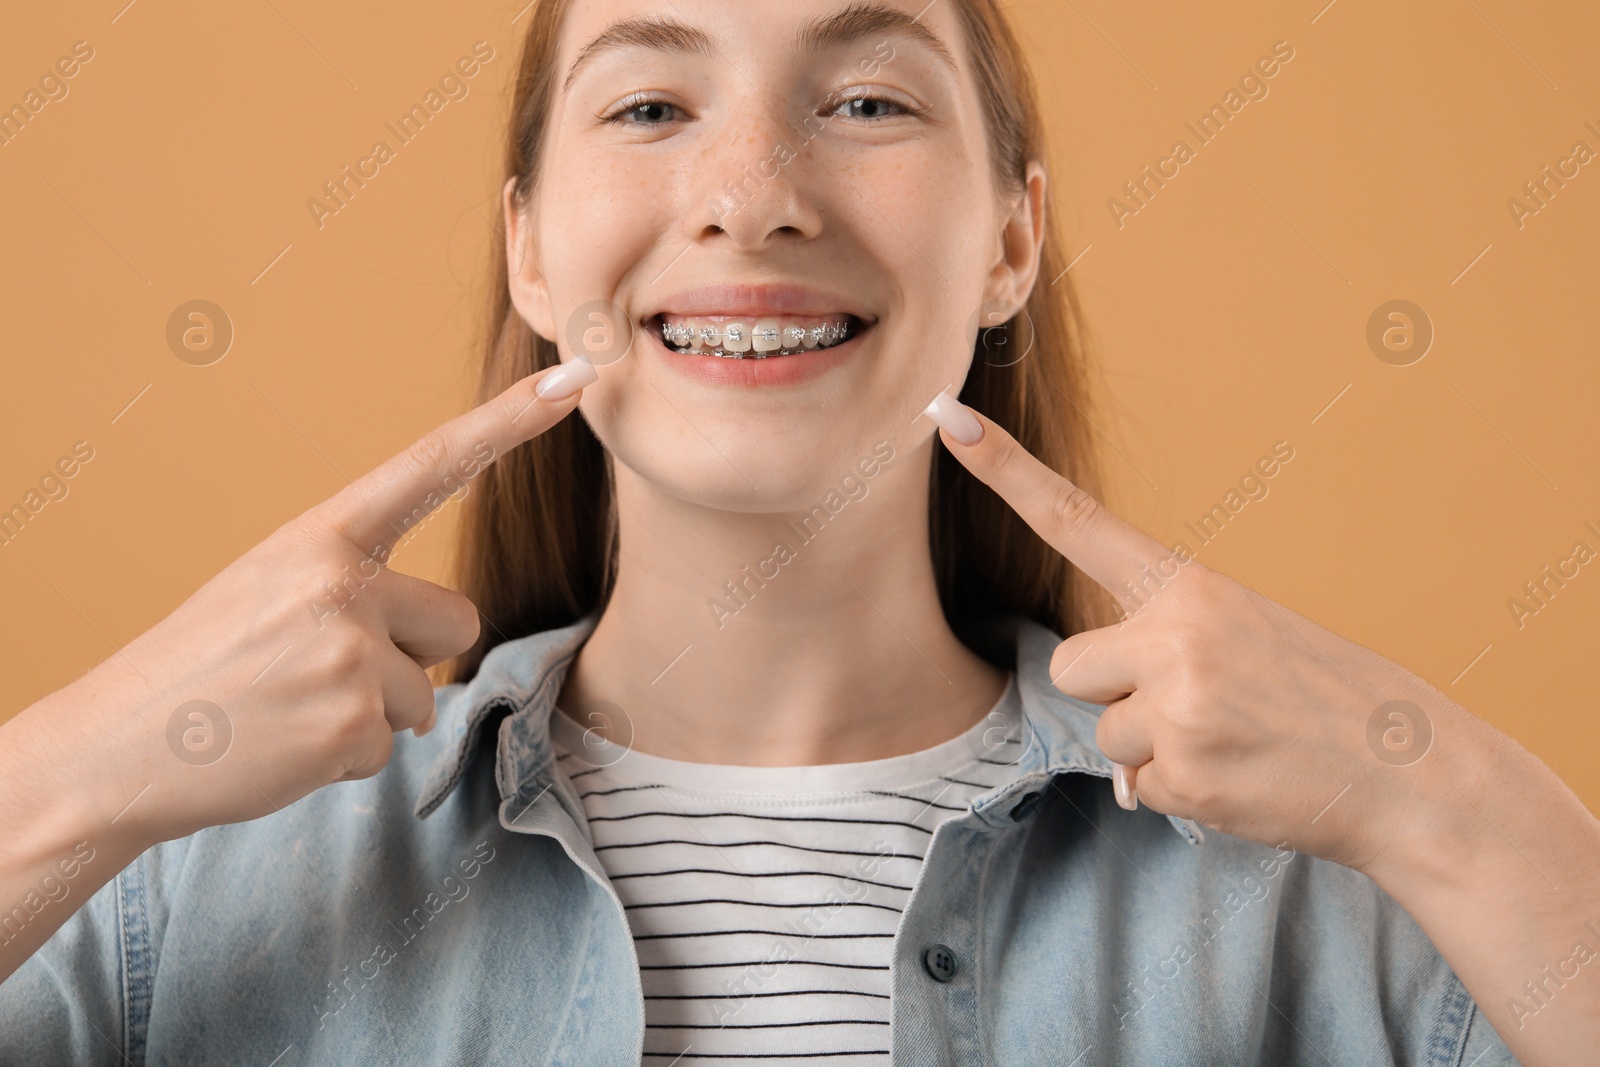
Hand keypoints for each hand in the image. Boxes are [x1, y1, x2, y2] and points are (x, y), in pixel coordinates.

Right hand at [8, 359, 596, 851]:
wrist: (119, 747)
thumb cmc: (203, 666)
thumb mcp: (270, 588)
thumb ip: (354, 580)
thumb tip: (445, 627)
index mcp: (319, 536)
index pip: (429, 465)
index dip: (507, 422)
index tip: (571, 378)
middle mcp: (340, 582)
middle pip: (458, 619)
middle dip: (413, 656)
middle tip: (325, 673)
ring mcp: (348, 653)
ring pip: (426, 693)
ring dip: (375, 714)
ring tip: (293, 709)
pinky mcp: (351, 725)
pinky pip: (392, 747)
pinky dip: (348, 758)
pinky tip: (288, 746)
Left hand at [920, 389, 1473, 873]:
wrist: (1413, 770)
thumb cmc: (1322, 698)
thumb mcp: (1249, 636)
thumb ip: (1165, 653)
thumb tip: (1120, 753)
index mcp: (1190, 585)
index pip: (1076, 519)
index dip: (1005, 471)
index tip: (946, 419)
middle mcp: (1174, 633)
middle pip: (1071, 668)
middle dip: (1112, 697)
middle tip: (1200, 707)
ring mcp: (1176, 703)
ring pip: (1104, 737)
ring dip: (1153, 753)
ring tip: (1232, 744)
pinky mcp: (1183, 771)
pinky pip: (1138, 790)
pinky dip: (1178, 796)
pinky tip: (1239, 781)